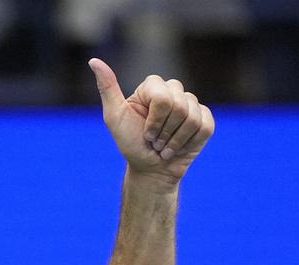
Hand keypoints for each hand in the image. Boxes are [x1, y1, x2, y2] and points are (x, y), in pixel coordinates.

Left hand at [89, 59, 212, 186]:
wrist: (150, 169)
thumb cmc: (131, 144)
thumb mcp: (114, 117)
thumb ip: (107, 88)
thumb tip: (93, 61)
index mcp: (152, 87)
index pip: (163, 98)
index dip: (155, 120)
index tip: (144, 133)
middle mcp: (172, 91)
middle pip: (179, 106)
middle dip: (164, 132)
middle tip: (154, 141)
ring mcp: (191, 104)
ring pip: (193, 118)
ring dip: (175, 141)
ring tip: (164, 146)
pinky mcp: (205, 119)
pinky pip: (205, 126)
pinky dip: (189, 143)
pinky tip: (179, 147)